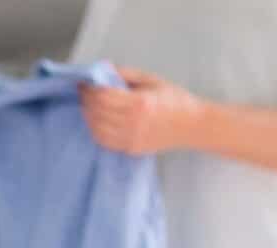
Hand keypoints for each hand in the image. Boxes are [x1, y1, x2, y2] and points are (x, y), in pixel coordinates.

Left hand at [80, 66, 203, 154]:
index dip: (89, 89)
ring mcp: (131, 138)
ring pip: (97, 129)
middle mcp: (133, 123)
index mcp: (139, 103)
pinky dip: (96, 130)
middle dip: (87, 101)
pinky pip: (105, 142)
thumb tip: (104, 70)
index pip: (103, 96)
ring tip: (90, 106)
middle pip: (97, 113)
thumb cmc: (174, 100)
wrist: (192, 125)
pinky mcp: (130, 148)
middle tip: (85, 93)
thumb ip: (126, 74)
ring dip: (89, 117)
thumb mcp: (151, 80)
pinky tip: (97, 121)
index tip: (84, 83)